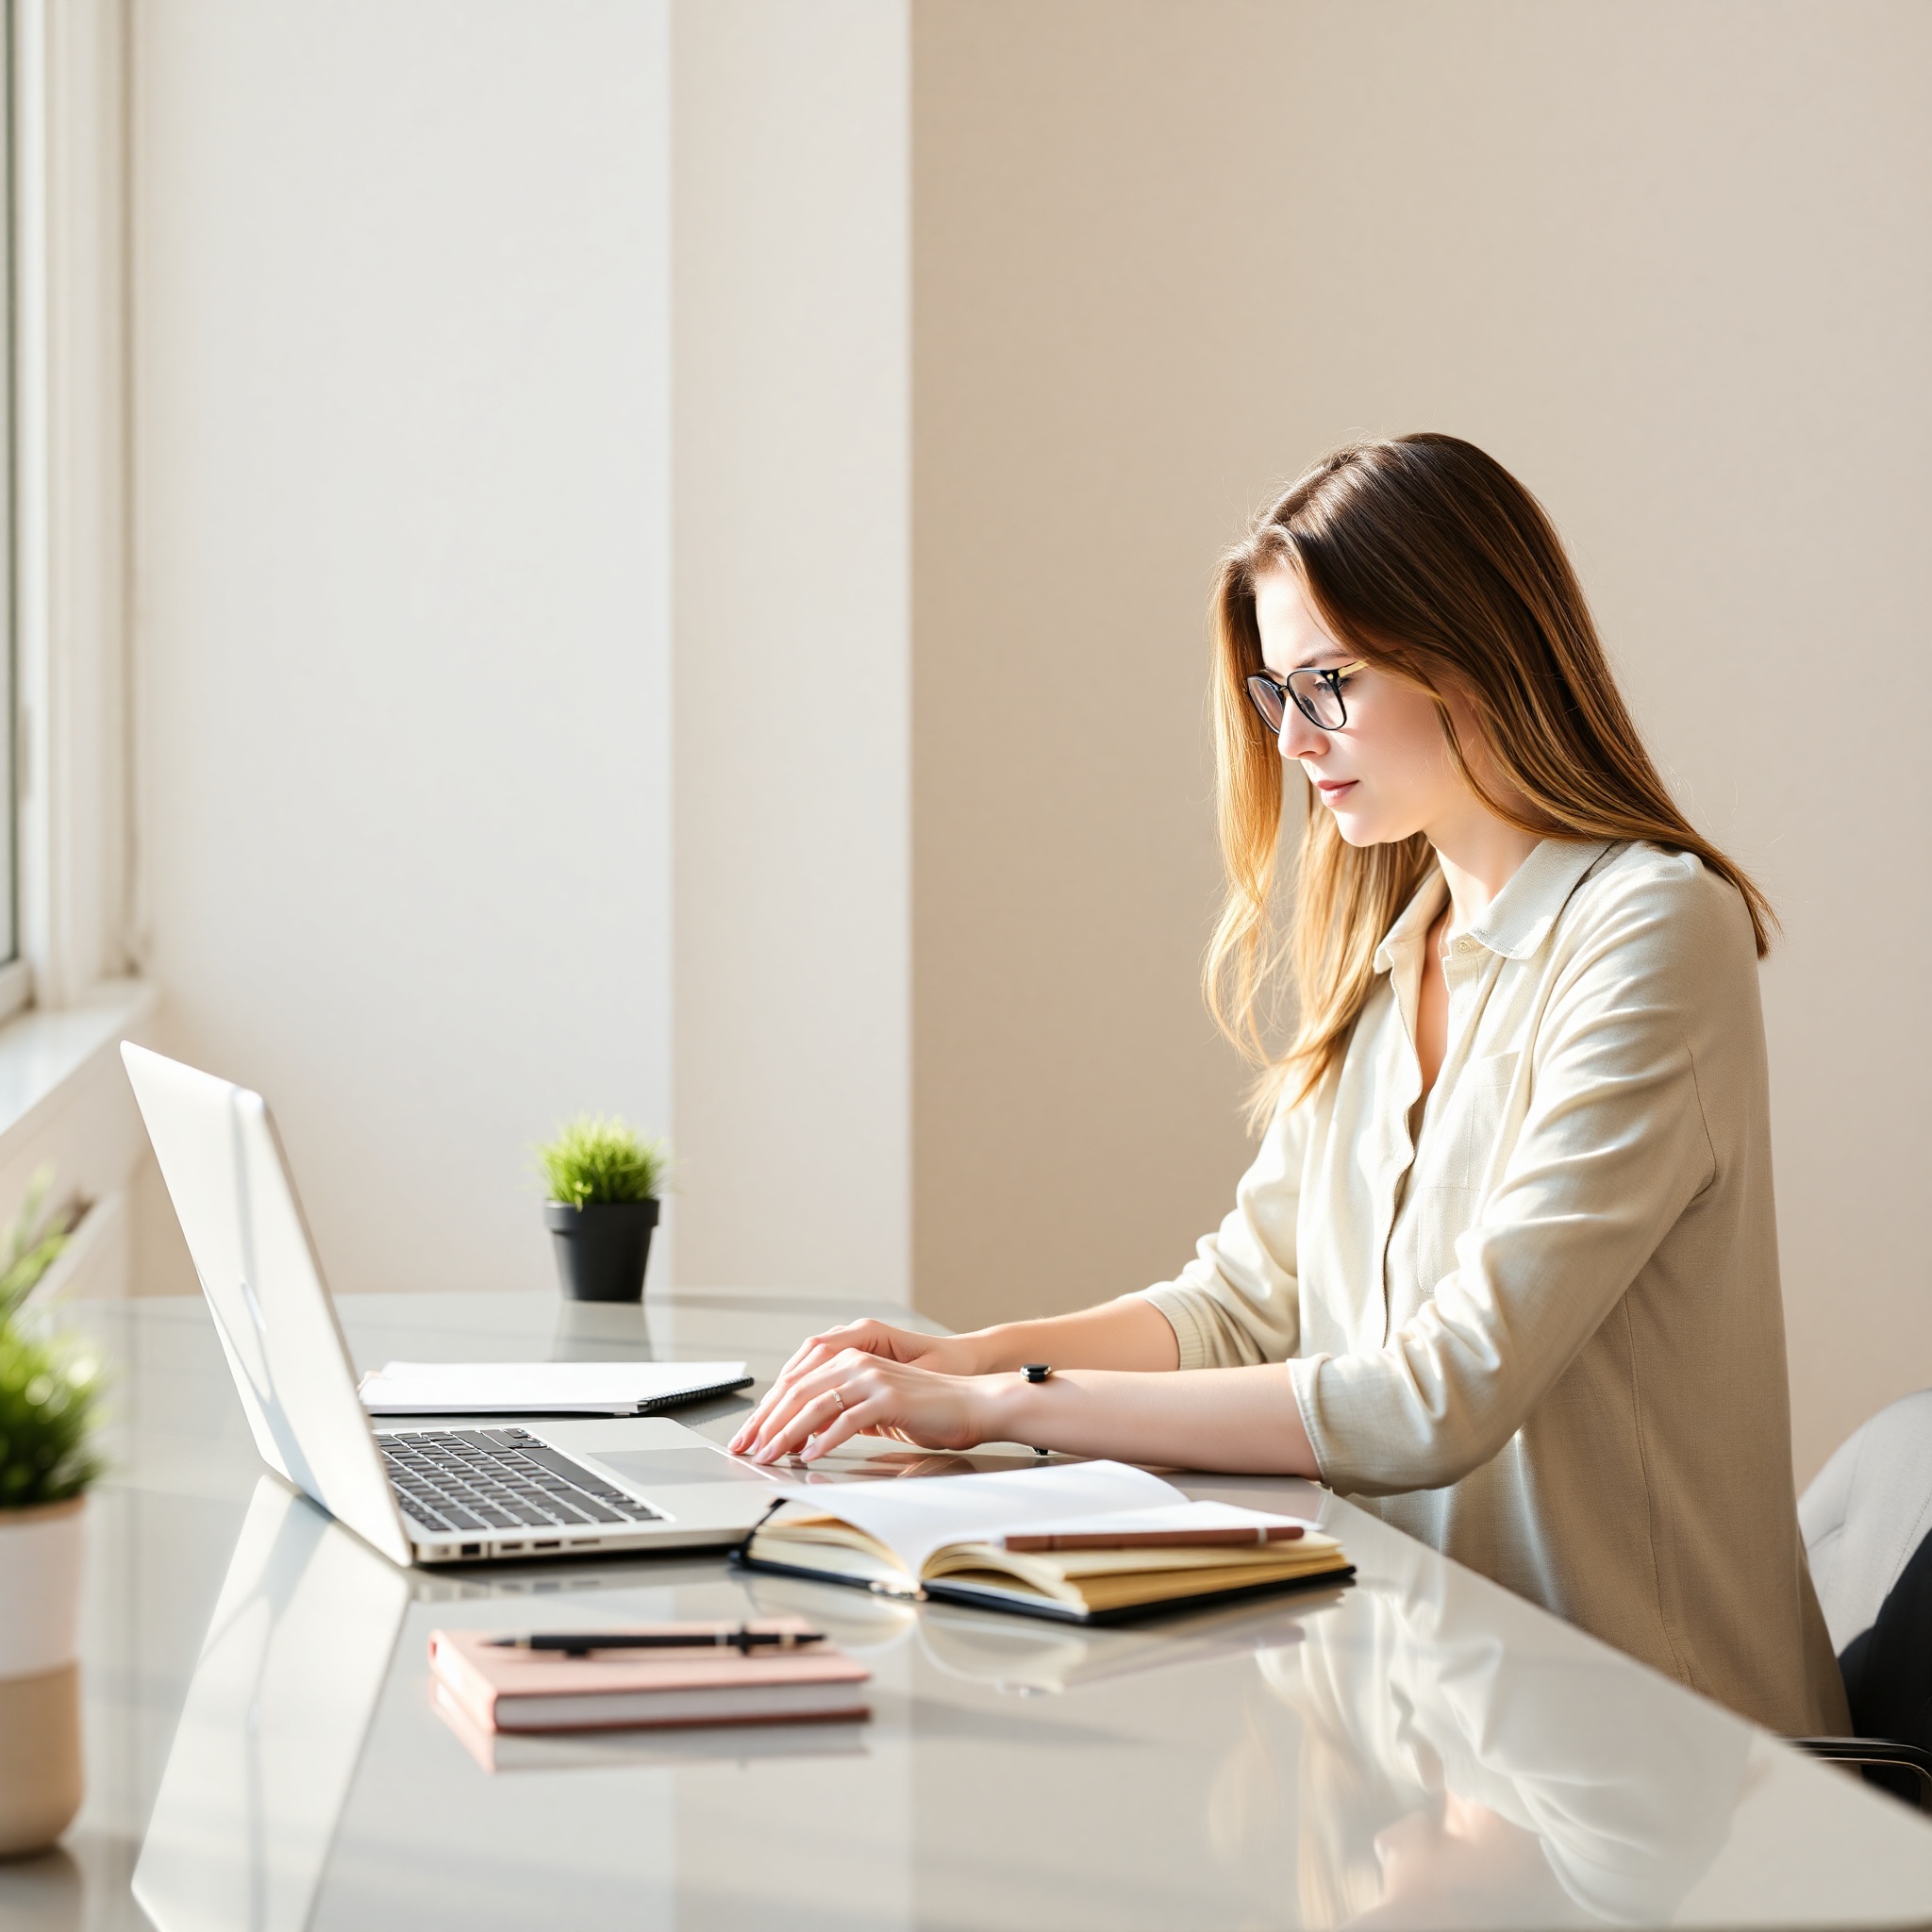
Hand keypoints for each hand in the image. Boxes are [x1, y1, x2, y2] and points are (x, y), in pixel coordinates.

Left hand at [729, 1319, 982, 1454]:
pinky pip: (846, 1419)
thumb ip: (843, 1413)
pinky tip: (809, 1456)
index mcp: (851, 1360)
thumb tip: (805, 1436)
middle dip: (766, 1424)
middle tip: (746, 1449)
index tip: (748, 1437)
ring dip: (786, 1434)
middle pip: (797, 1392)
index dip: (767, 1412)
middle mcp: (857, 1362)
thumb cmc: (928, 1410)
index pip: (796, 1384)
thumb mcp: (876, 1410)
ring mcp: (872, 1378)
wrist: (972, 1404)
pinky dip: (823, 1439)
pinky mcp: (888, 1398)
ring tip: (769, 1455)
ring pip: (815, 1404)